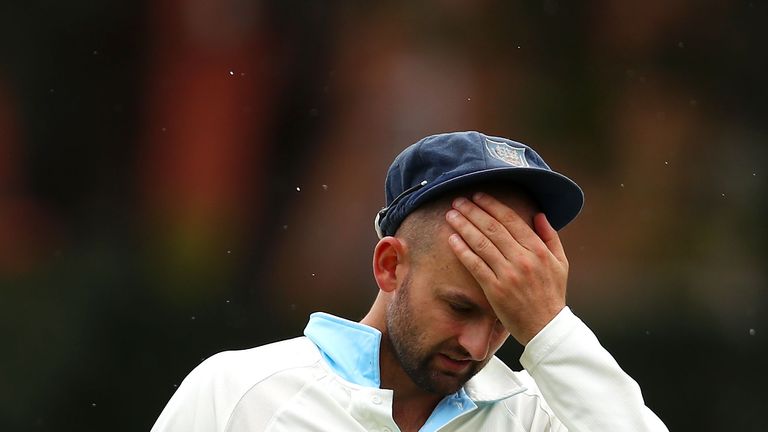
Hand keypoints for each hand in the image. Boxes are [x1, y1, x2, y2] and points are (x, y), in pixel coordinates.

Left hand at [445, 192, 567, 344]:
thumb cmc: (552, 294)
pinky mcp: (494, 290)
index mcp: (537, 250)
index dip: (492, 205)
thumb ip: (549, 236)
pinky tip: (452, 239)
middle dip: (473, 211)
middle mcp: (522, 259)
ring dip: (464, 226)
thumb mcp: (560, 263)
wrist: (545, 327)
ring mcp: (507, 274)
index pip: (511, 220)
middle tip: (458, 200)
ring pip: (481, 244)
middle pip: (492, 228)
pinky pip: (475, 266)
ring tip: (451, 215)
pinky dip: (462, 251)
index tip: (478, 196)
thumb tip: (538, 214)